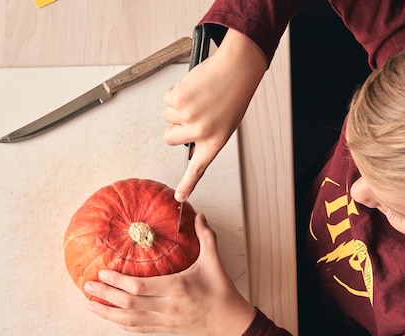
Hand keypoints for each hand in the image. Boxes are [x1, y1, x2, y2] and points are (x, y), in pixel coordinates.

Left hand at [85, 213, 255, 335]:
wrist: (229, 322)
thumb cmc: (221, 291)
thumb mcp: (214, 262)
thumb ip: (206, 237)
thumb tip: (199, 215)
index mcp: (178, 288)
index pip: (141, 287)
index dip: (119, 282)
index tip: (103, 273)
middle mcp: (168, 307)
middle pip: (129, 304)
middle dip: (106, 295)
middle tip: (87, 286)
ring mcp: (165, 321)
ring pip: (129, 320)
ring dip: (107, 312)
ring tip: (90, 304)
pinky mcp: (165, 329)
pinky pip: (138, 328)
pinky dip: (120, 323)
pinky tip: (108, 317)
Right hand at [163, 29, 266, 201]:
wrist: (237, 69)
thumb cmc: (232, 94)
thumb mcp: (225, 123)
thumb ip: (206, 136)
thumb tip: (185, 141)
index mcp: (215, 142)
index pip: (198, 169)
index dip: (188, 184)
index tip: (180, 198)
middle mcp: (200, 133)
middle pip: (170, 138)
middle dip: (175, 126)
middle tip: (192, 112)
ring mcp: (188, 117)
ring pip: (167, 116)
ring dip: (177, 106)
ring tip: (198, 97)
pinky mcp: (179, 100)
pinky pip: (167, 100)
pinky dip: (176, 92)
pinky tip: (193, 87)